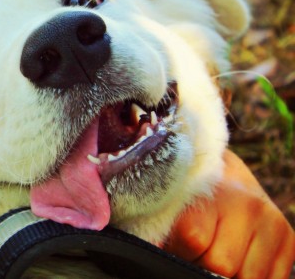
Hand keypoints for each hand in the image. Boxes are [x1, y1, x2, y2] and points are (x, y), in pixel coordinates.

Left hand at [164, 149, 294, 278]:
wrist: (223, 171)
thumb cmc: (190, 188)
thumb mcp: (174, 197)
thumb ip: (166, 225)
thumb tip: (157, 250)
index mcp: (215, 190)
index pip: (194, 239)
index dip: (179, 249)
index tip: (175, 243)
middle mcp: (249, 205)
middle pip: (221, 263)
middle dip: (202, 264)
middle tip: (195, 251)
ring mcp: (273, 223)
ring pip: (247, 277)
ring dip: (227, 274)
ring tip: (215, 253)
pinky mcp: (290, 239)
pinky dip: (249, 276)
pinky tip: (238, 259)